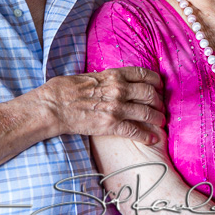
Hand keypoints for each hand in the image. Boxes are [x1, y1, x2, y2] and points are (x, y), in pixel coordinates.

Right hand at [38, 66, 164, 144]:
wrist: (54, 105)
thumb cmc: (67, 89)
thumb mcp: (91, 76)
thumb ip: (108, 79)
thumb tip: (116, 81)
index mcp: (114, 75)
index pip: (144, 74)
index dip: (156, 82)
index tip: (159, 87)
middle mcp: (119, 89)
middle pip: (150, 94)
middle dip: (159, 101)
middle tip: (160, 107)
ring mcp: (116, 107)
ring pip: (147, 113)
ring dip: (157, 119)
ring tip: (160, 123)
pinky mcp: (111, 124)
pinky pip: (135, 131)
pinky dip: (147, 136)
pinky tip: (152, 139)